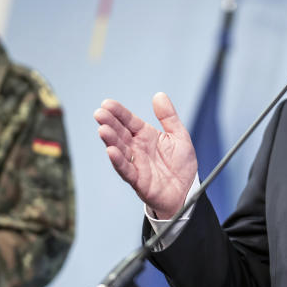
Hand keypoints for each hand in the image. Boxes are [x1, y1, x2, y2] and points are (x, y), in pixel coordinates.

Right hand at [95, 92, 196, 218]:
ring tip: (103, 130)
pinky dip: (118, 161)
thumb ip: (168, 117)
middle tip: (99, 114)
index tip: (107, 103)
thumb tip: (159, 95)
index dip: (119, 112)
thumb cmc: (181, 165)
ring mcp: (136, 163)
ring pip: (120, 150)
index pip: (129, 121)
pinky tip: (111, 151)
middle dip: (109, 123)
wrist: (187, 191)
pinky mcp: (138, 180)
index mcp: (146, 136)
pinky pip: (126, 170)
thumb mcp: (179, 136)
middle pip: (120, 134)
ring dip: (110, 140)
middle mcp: (137, 148)